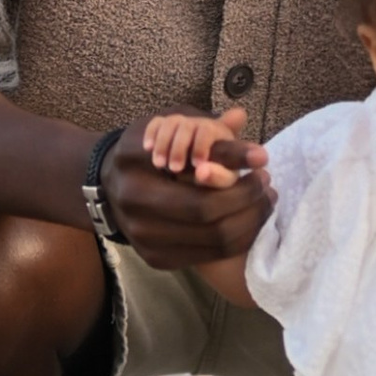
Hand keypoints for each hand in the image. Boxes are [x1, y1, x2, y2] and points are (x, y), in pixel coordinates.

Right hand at [97, 110, 272, 269]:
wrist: (108, 187)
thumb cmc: (150, 150)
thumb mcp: (172, 127)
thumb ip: (207, 127)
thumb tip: (241, 117)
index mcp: (136, 163)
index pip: (198, 178)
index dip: (237, 174)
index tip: (263, 161)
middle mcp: (134, 204)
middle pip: (206, 214)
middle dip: (247, 201)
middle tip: (267, 183)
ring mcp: (142, 236)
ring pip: (211, 240)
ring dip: (249, 222)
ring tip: (265, 200)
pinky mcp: (153, 258)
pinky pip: (206, 256)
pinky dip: (235, 240)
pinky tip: (248, 221)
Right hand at [141, 109, 256, 183]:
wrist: (205, 170)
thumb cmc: (218, 174)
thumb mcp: (223, 179)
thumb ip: (218, 176)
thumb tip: (201, 171)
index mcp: (219, 133)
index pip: (207, 130)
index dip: (200, 146)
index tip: (196, 165)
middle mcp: (200, 124)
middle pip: (186, 126)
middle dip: (179, 148)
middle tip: (175, 169)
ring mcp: (183, 123)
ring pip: (170, 123)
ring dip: (163, 143)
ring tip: (160, 164)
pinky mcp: (167, 126)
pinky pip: (157, 123)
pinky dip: (151, 133)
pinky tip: (148, 148)